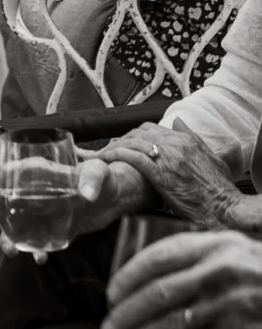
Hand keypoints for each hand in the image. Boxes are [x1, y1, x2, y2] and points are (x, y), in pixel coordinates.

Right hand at [0, 152, 149, 261]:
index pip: (4, 172)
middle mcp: (31, 191)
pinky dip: (32, 250)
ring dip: (7, 237)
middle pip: (1, 199)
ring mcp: (37, 212)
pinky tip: (40, 258)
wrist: (113, 199)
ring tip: (11, 251)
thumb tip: (86, 193)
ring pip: (12, 224)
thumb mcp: (99, 171)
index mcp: (36, 171)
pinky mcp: (47, 229)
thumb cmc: (103, 177)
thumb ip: (93, 176)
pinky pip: (32, 240)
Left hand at [99, 124, 240, 228]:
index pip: (152, 128)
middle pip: (139, 132)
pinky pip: (132, 157)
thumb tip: (178, 121)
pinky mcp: (160, 173)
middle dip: (123, 139)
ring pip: (133, 142)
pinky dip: (116, 155)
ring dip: (115, 147)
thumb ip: (192, 138)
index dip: (135, 134)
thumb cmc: (219, 189)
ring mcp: (168, 157)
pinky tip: (106, 158)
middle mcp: (175, 144)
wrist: (224, 207)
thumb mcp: (211, 157)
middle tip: (111, 149)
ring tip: (104, 154)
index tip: (126, 141)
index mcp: (186, 140)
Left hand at [102, 228, 261, 328]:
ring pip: (172, 325)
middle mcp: (220, 271)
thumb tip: (141, 277)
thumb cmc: (259, 277)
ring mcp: (231, 304)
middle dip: (126, 315)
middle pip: (160, 294)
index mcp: (214, 245)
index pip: (159, 257)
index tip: (110, 295)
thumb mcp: (232, 253)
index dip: (128, 276)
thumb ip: (196, 258)